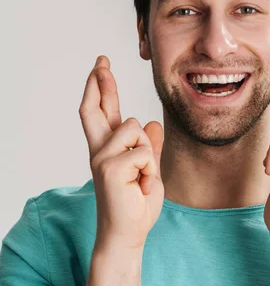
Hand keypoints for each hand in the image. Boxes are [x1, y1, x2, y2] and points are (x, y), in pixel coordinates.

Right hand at [79, 55, 163, 251]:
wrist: (128, 232)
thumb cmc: (137, 202)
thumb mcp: (149, 169)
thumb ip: (148, 147)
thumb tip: (151, 123)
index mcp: (109, 149)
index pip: (102, 112)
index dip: (101, 89)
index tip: (101, 66)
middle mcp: (101, 150)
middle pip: (96, 108)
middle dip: (100, 82)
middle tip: (101, 60)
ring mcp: (102, 158)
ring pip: (135, 128)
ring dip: (147, 153)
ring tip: (141, 177)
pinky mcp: (110, 168)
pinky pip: (143, 152)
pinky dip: (150, 170)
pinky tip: (141, 186)